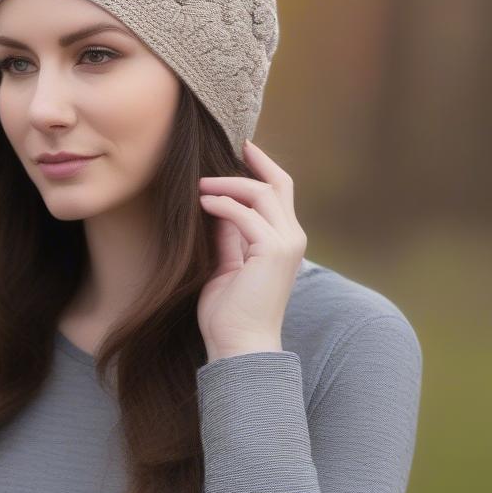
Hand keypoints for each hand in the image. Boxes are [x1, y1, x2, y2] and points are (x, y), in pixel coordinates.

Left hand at [197, 140, 306, 359]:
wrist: (239, 345)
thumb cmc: (229, 314)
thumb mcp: (226, 266)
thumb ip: (227, 237)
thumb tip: (214, 207)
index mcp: (283, 241)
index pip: (279, 193)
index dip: (262, 167)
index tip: (242, 147)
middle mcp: (291, 238)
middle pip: (277, 184)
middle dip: (250, 165)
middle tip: (220, 154)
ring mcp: (285, 244)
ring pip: (262, 194)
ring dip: (228, 184)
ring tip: (200, 185)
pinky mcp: (273, 251)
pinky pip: (246, 214)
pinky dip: (223, 203)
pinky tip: (203, 201)